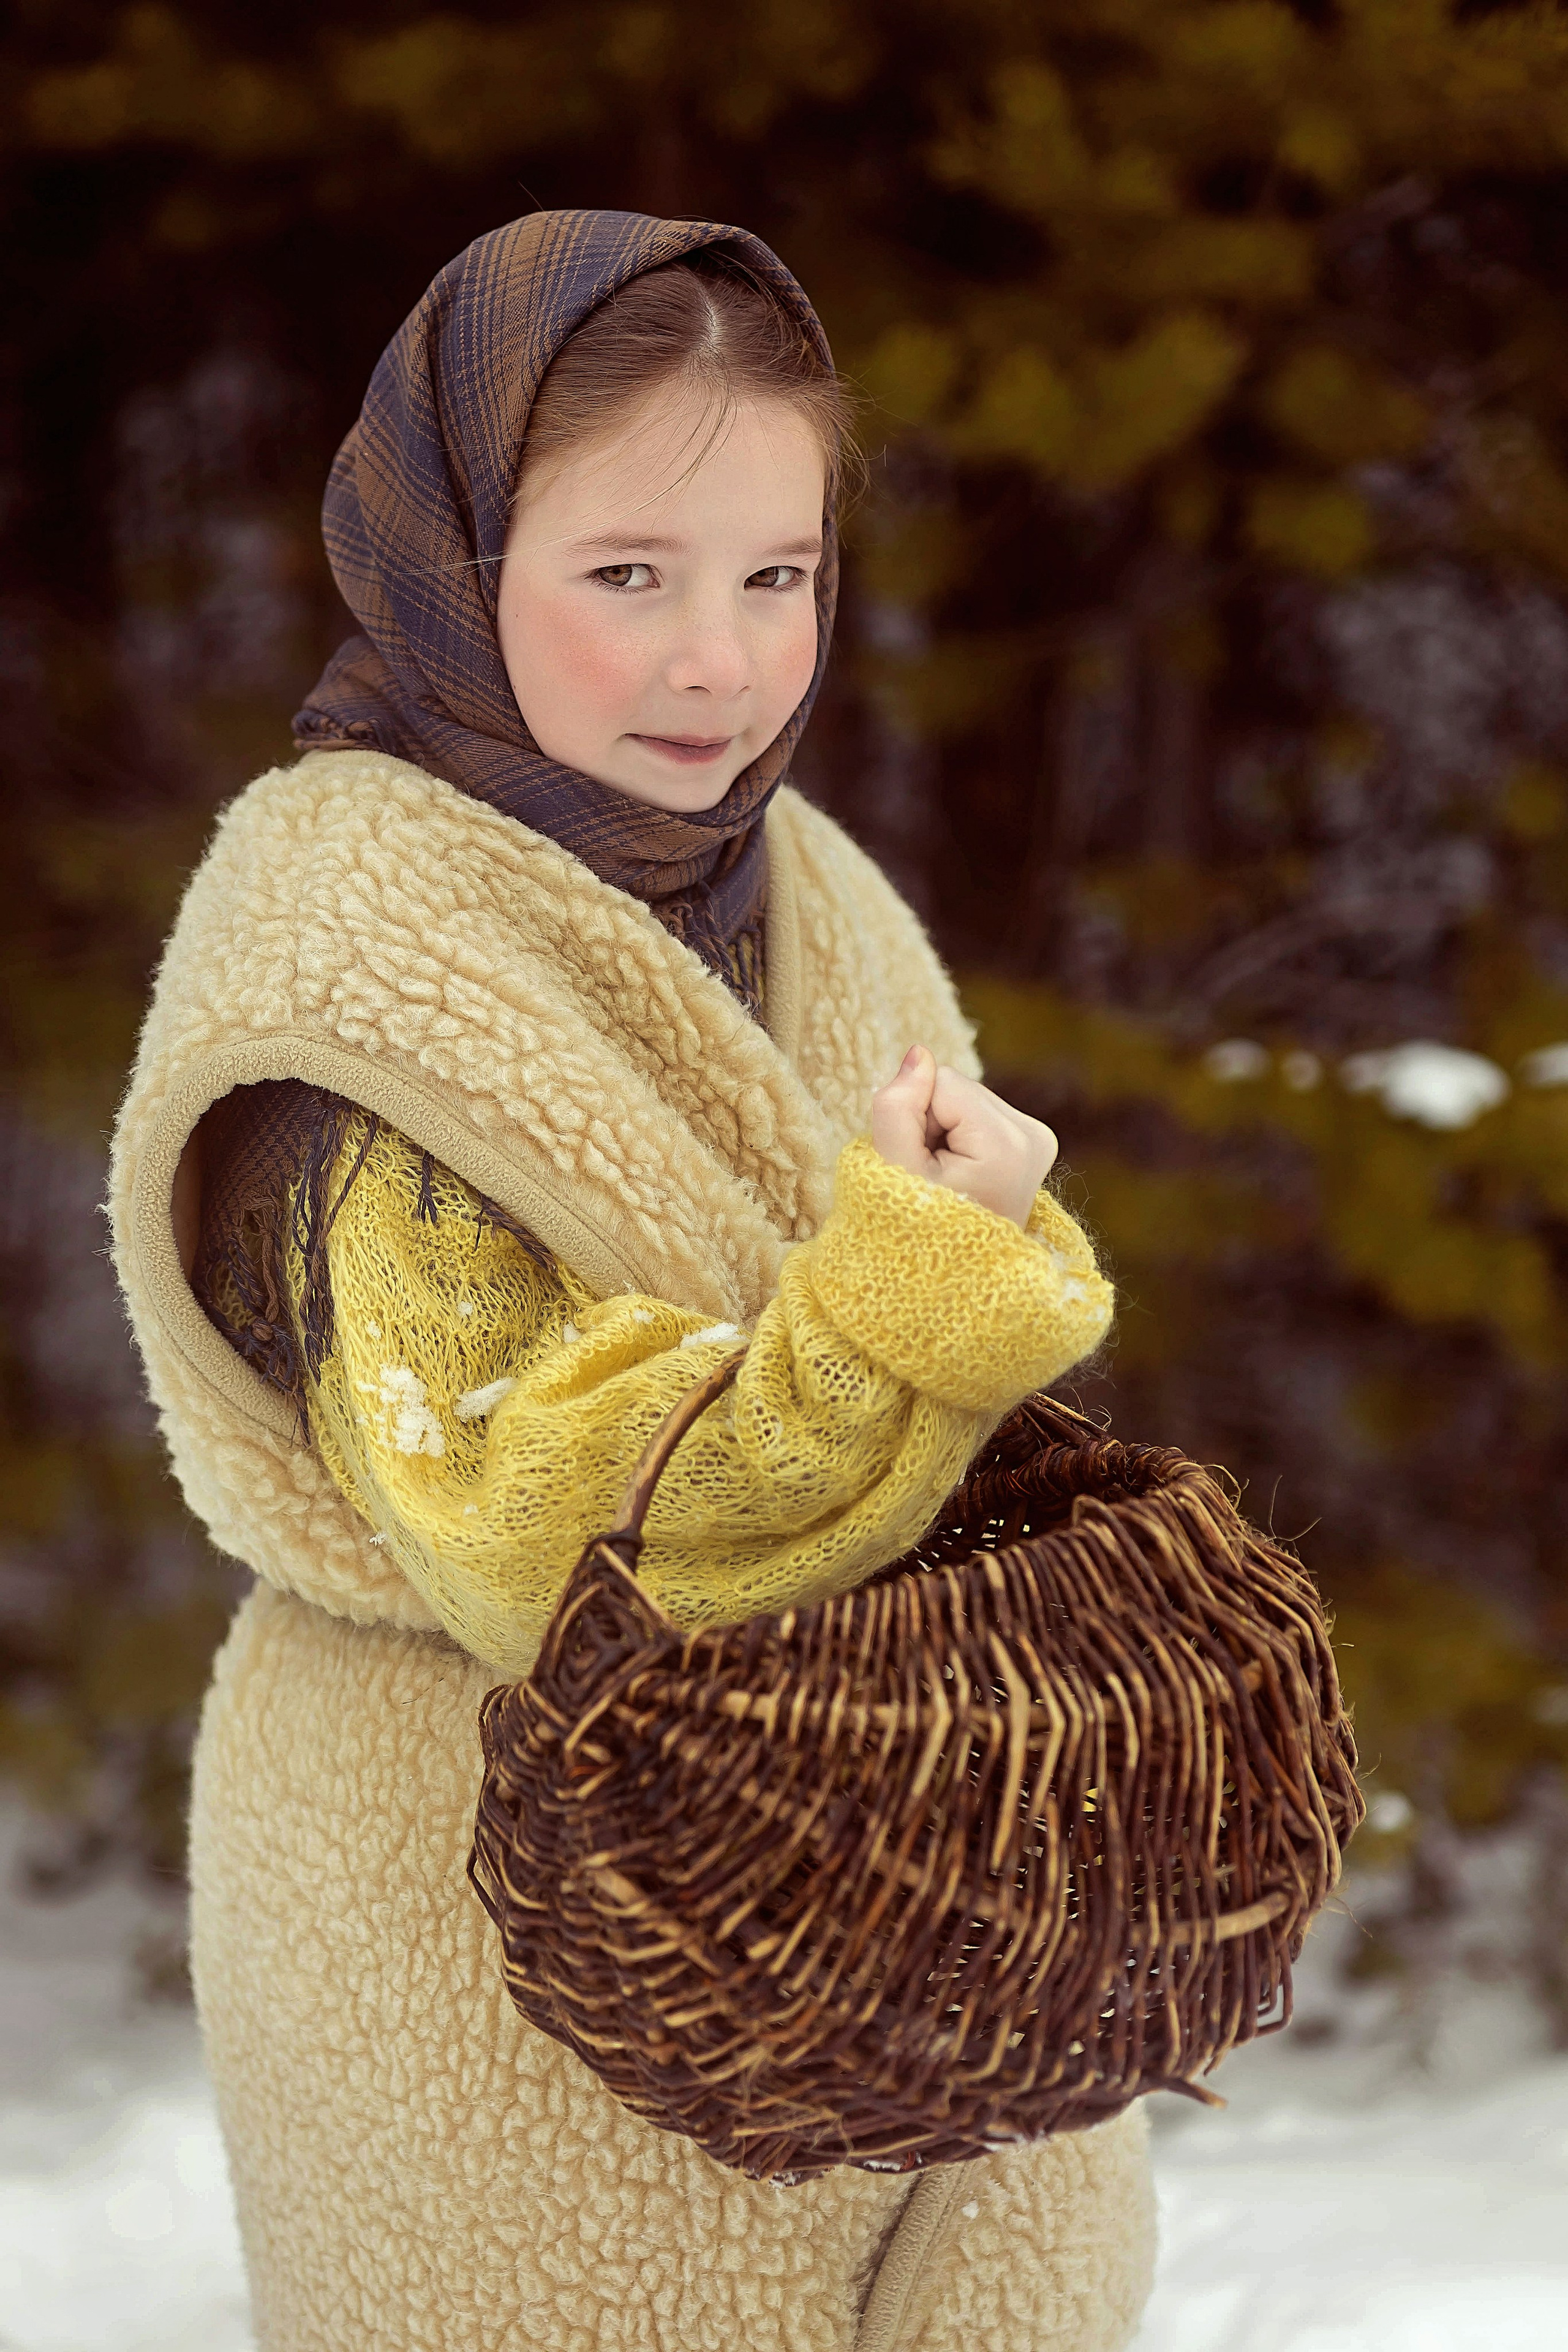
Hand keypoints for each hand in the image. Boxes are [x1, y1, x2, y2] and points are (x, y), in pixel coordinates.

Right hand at [870, 1045, 1058, 1228]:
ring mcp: (1039, 1141)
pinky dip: (961, 1139)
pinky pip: (980, 1114)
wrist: (953, 1278)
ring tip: (947, 1180)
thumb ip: (897, 1106)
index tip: (923, 1168)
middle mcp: (1034, 1137)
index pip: (941, 1082)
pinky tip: (962, 1174)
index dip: (916, 1119)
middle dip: (934, 1124)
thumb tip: (919, 1053)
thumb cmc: (918, 1231)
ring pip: (966, 1098)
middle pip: (958, 1087)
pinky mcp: (1034, 1143)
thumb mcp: (893, 1168)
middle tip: (933, 1177)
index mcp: (1007, 1145)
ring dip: (946, 1133)